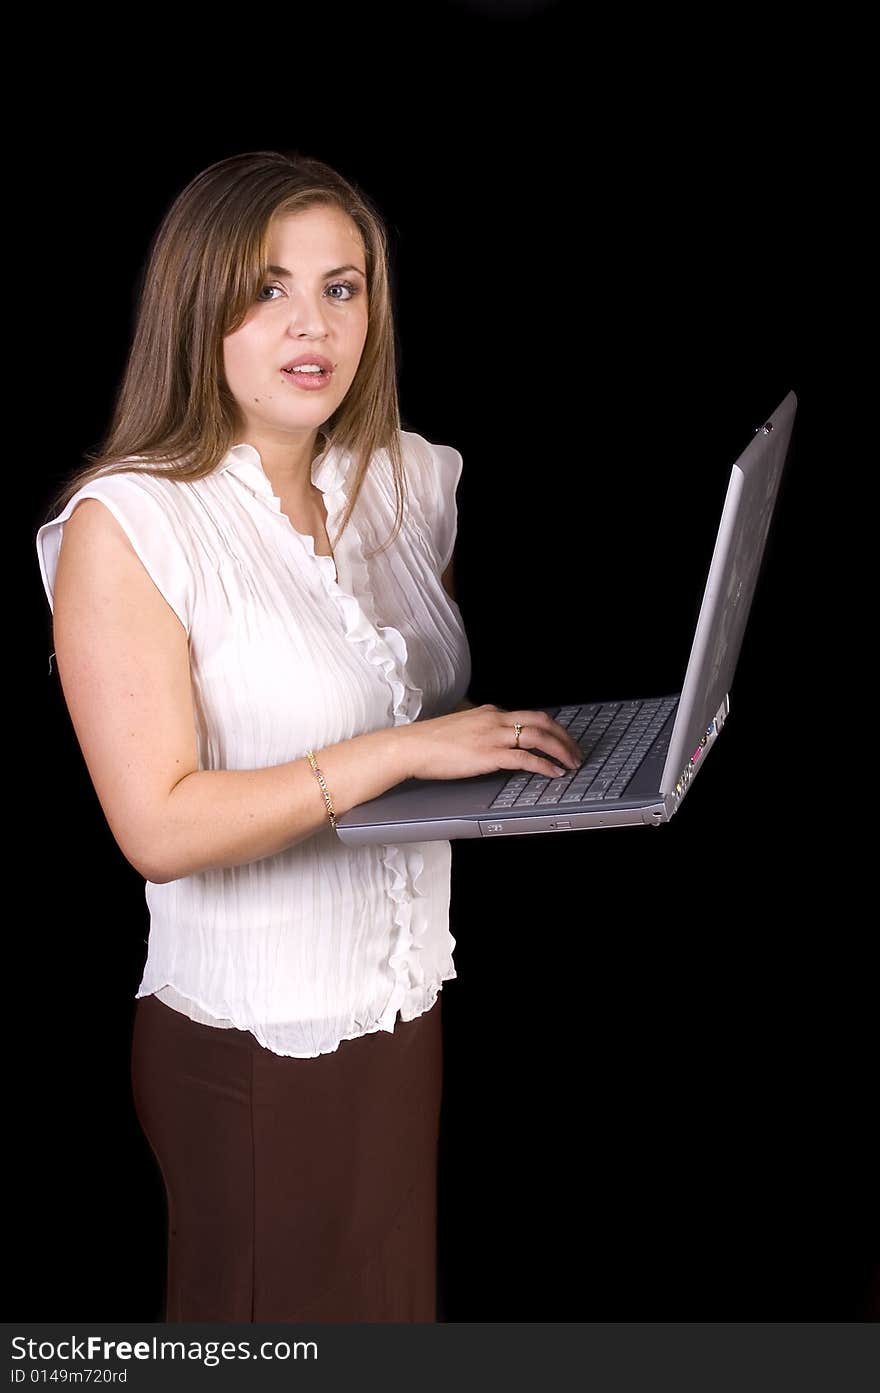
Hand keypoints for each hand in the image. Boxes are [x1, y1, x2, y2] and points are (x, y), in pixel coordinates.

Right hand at [400, 704, 583, 782]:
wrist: (411, 746)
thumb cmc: (429, 742)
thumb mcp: (460, 728)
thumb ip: (479, 730)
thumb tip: (489, 740)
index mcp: (489, 713)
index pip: (529, 715)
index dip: (550, 728)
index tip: (561, 739)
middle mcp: (495, 719)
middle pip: (542, 721)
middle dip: (564, 736)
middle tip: (576, 751)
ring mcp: (493, 736)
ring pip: (538, 737)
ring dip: (560, 750)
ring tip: (571, 763)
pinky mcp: (489, 755)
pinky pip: (525, 758)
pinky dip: (544, 765)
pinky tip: (553, 773)